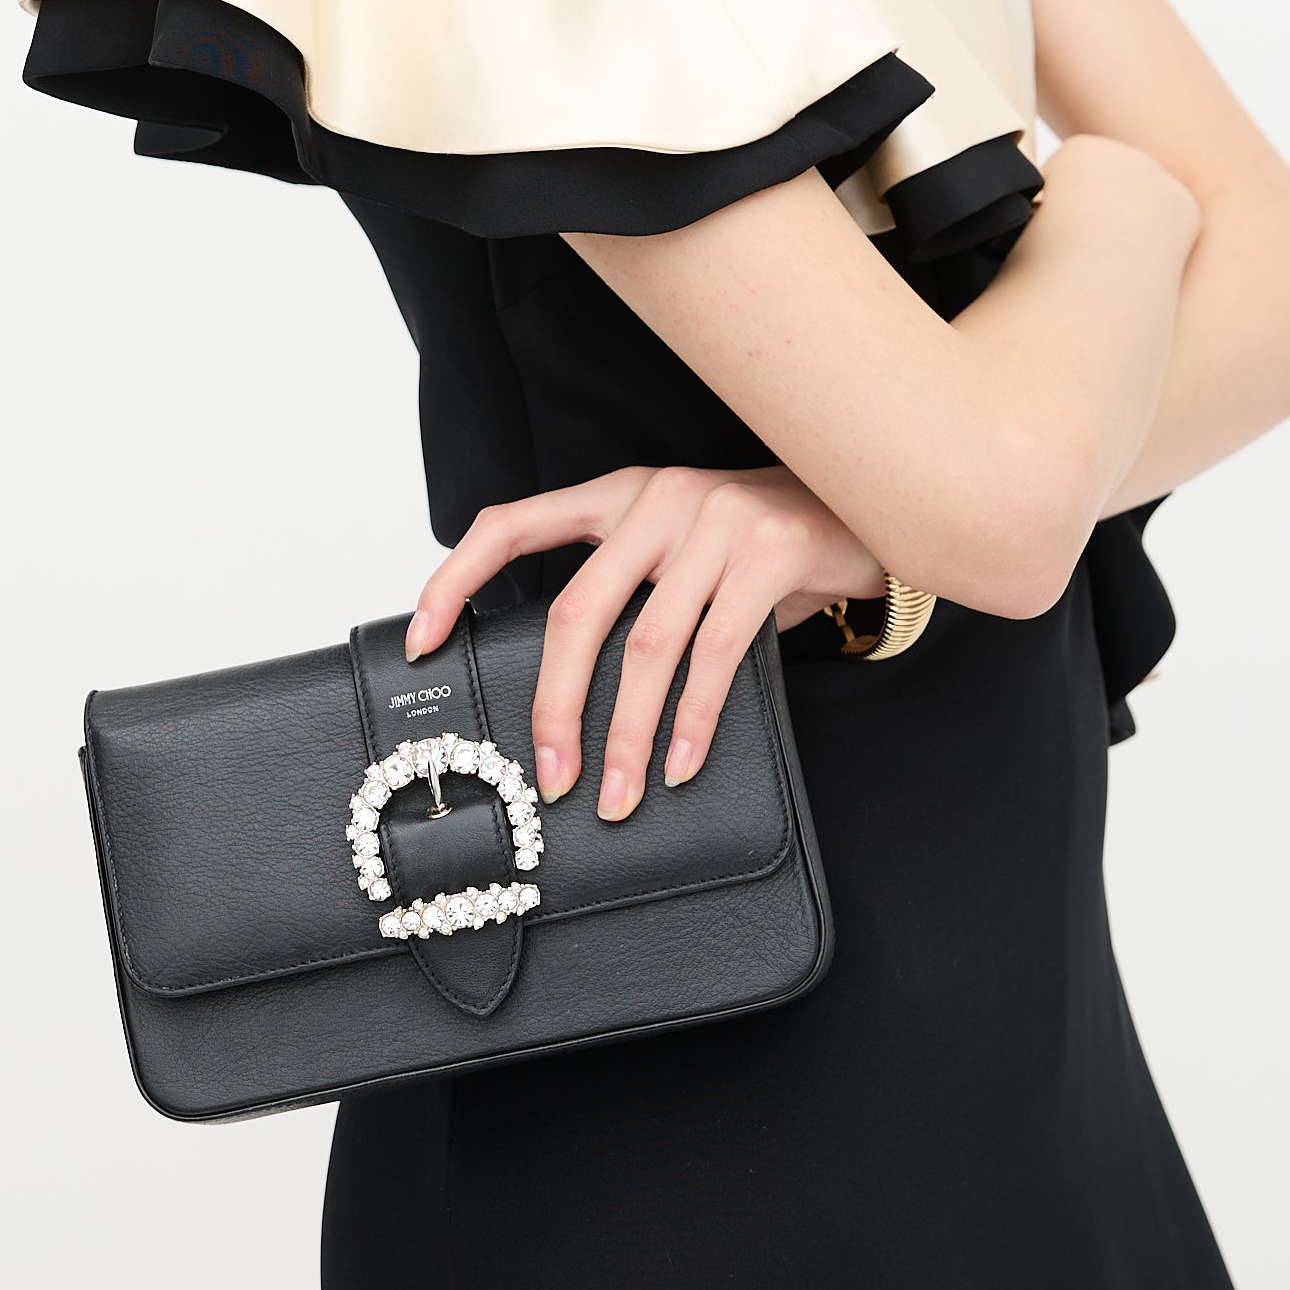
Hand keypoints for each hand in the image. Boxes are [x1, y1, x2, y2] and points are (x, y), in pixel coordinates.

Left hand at [405, 464, 885, 820]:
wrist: (868, 499)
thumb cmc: (762, 543)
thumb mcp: (684, 551)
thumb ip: (633, 594)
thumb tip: (568, 696)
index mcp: (619, 494)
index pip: (511, 523)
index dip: (456, 579)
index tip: (421, 640)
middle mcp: (656, 498)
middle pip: (576, 610)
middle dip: (554, 705)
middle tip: (549, 775)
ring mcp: (712, 521)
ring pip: (646, 645)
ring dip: (625, 734)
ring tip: (616, 796)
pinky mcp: (767, 552)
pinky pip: (715, 653)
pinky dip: (692, 721)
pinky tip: (680, 766)